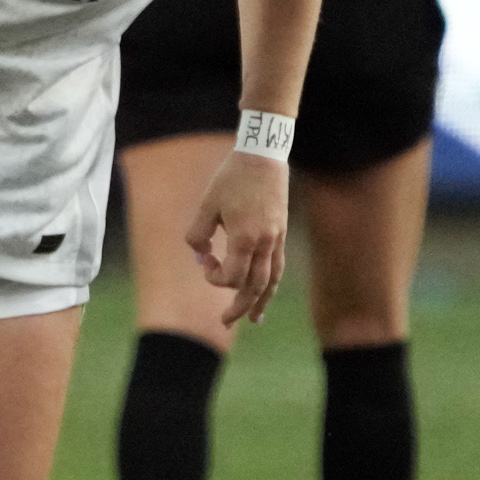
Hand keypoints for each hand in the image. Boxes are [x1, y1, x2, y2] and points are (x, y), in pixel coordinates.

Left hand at [185, 150, 288, 325]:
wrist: (263, 157)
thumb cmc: (231, 179)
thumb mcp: (206, 205)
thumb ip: (198, 234)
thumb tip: (201, 256)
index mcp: (245, 238)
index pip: (231, 276)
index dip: (214, 276)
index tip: (205, 261)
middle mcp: (264, 243)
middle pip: (254, 287)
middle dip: (239, 307)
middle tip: (225, 323)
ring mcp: (276, 239)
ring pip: (271, 280)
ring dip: (260, 302)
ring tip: (254, 320)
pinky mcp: (280, 233)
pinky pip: (278, 266)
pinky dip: (272, 284)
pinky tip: (267, 291)